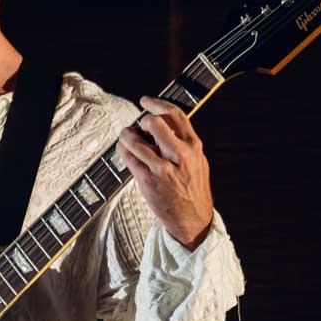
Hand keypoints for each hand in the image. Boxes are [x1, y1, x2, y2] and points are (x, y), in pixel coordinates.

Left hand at [117, 96, 213, 250]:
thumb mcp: (197, 160)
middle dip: (142, 120)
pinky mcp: (148, 181)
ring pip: (136, 140)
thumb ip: (183, 142)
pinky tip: (123, 148)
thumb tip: (163, 122)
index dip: (157, 104)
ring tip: (125, 135)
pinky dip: (123, 150)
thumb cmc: (192, 188)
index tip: (145, 101)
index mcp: (193, 146)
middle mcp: (179, 155)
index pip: (175, 114)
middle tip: (138, 125)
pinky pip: (129, 158)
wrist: (192, 219)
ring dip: (126, 134)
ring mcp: (163, 168)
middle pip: (154, 123)